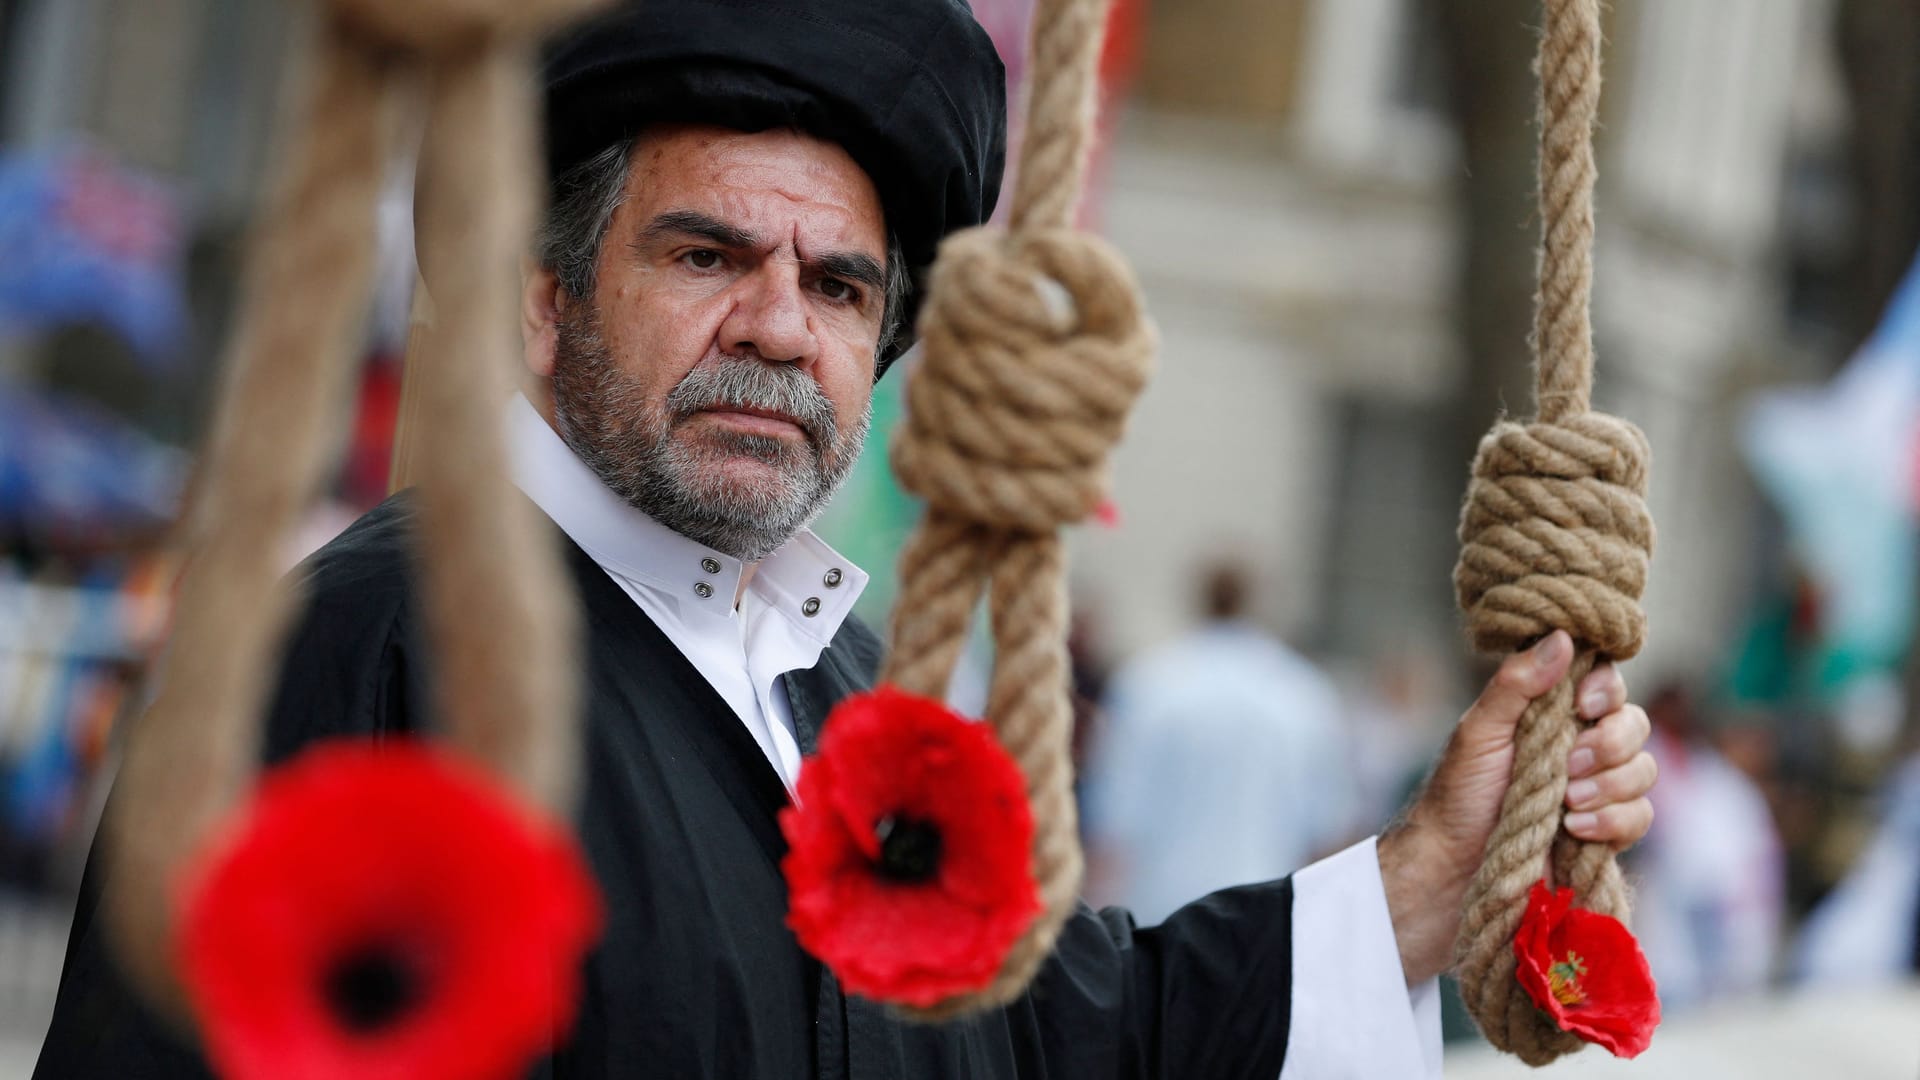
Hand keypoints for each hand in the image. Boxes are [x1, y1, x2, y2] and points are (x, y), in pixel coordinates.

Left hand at [1376, 630, 1655, 984]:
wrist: (1453, 865)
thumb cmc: (1459, 792)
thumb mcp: (1479, 731)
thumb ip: (1517, 684)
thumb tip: (1562, 637)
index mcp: (1551, 714)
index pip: (1604, 684)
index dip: (1604, 691)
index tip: (1582, 706)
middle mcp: (1580, 747)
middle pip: (1635, 724)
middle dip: (1610, 743)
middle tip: (1570, 764)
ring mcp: (1596, 790)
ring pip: (1643, 771)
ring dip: (1609, 785)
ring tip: (1566, 803)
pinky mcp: (1604, 833)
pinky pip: (1640, 817)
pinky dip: (1614, 821)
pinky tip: (1575, 830)